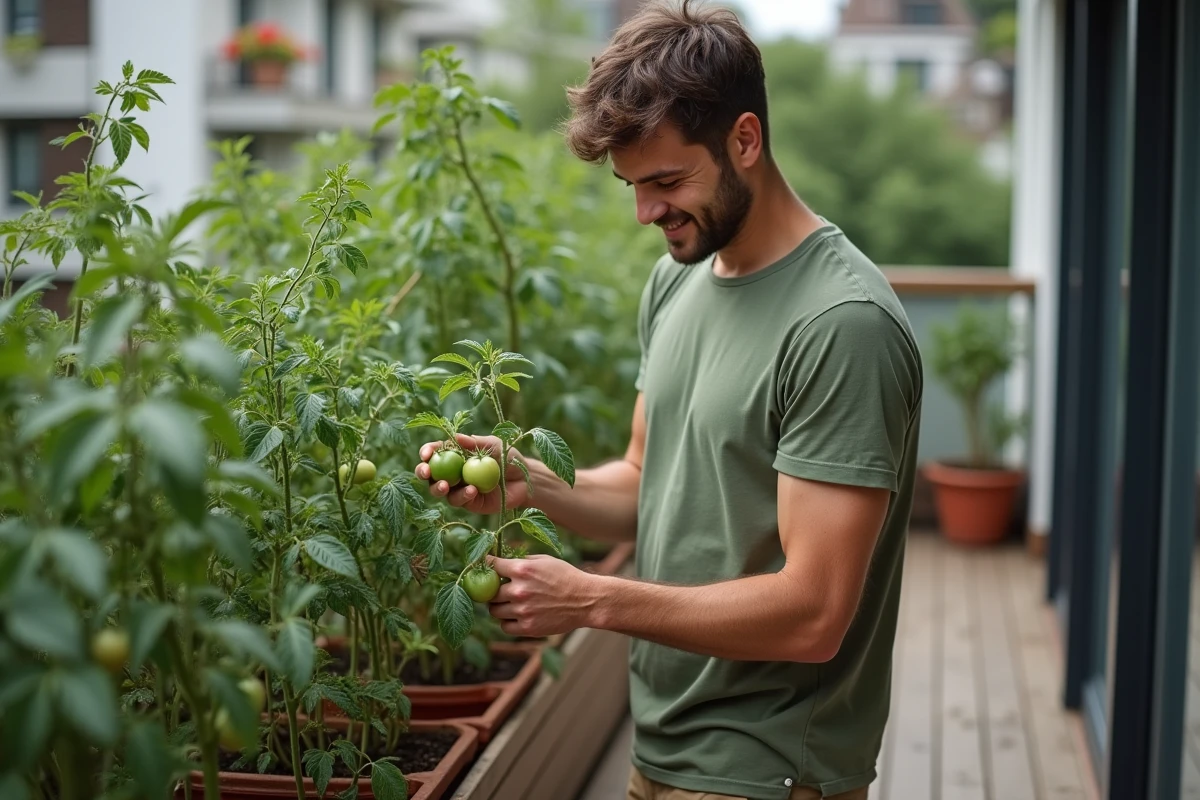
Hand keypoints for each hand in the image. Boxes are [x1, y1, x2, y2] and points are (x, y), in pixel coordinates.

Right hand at [414, 433, 529, 513]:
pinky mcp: (470, 502)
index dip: (427, 452)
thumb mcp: (493, 445)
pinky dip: (463, 495)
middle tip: (426, 472)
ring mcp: (460, 489)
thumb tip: (454, 437)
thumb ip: (474, 442)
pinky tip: (472, 490)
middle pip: (430, 474)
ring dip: (439, 488)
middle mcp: (453, 472)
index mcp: (456, 455)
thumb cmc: (509, 457)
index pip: (435, 453)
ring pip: (440, 491)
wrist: (526, 478)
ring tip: (445, 485)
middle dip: (423, 472)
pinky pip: (460, 501)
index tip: (425, 454)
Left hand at [487, 555, 601, 637]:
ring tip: (509, 604)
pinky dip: (507, 622)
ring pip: (494, 611)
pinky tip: (516, 616)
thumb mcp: (545, 561)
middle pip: (489, 592)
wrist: (586, 600)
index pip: (491, 565)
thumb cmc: (566, 577)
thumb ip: (522, 561)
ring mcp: (522, 610)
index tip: (483, 568)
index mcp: (522, 569)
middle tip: (499, 590)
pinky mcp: (528, 628)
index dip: (485, 566)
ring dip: (499, 607)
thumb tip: (502, 561)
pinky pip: (504, 626)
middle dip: (492, 590)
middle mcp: (519, 590)